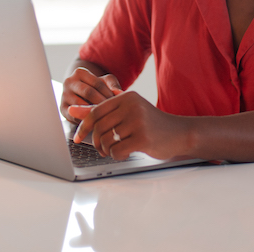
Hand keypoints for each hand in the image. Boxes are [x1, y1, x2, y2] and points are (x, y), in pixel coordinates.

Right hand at [60, 67, 122, 122]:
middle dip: (101, 102)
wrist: (82, 95)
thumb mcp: (106, 82)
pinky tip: (95, 122)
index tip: (117, 102)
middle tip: (112, 111)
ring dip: (93, 111)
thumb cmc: (97, 88)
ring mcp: (64, 95)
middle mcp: (69, 81)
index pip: (96, 83)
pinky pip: (74, 116)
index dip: (108, 93)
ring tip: (105, 117)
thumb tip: (120, 93)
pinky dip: (85, 119)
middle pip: (88, 92)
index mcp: (80, 72)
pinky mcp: (62, 108)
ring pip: (80, 104)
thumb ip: (113, 85)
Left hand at [68, 91, 189, 160]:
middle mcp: (131, 106)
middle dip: (96, 142)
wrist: (179, 133)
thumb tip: (73, 111)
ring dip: (107, 150)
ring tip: (115, 150)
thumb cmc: (150, 124)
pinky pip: (117, 150)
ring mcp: (138, 121)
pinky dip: (117, 156)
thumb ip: (101, 111)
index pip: (95, 111)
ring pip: (107, 139)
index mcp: (126, 97)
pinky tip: (125, 154)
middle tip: (101, 149)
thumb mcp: (127, 113)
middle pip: (99, 127)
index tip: (77, 138)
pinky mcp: (143, 138)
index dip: (83, 126)